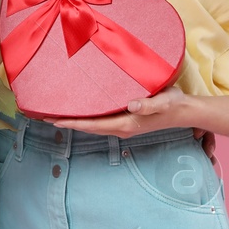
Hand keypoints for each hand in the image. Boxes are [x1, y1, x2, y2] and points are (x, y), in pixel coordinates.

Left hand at [38, 86, 198, 138]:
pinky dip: (85, 119)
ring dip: (74, 121)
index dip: (73, 122)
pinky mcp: (125, 122)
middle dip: (67, 123)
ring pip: (92, 126)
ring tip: (55, 115)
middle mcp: (121, 128)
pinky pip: (99, 122)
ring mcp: (123, 126)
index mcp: (126, 123)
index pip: (93, 124)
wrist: (184, 111)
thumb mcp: (164, 101)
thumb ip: (149, 104)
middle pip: (88, 127)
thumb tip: (132, 105)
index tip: (54, 120)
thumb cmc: (174, 104)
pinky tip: (79, 112)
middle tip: (43, 116)